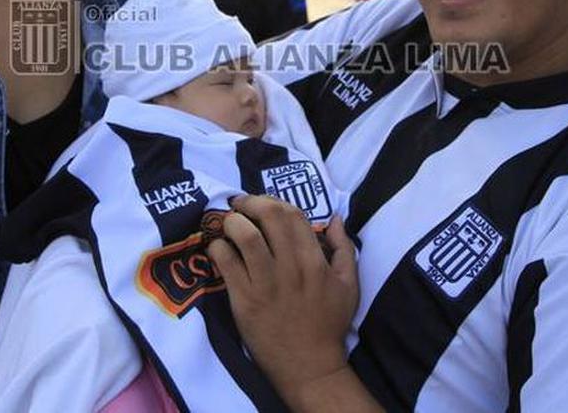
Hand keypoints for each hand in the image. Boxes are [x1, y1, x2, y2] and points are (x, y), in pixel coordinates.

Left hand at [207, 196, 358, 407]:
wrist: (309, 366)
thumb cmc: (329, 324)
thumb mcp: (349, 284)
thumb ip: (344, 248)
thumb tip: (335, 218)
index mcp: (315, 261)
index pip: (292, 214)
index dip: (272, 201)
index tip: (260, 204)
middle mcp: (291, 267)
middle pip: (268, 216)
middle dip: (249, 203)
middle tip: (239, 207)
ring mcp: (266, 283)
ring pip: (245, 236)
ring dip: (231, 222)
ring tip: (227, 225)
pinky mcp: (244, 300)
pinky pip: (226, 262)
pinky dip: (218, 248)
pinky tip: (218, 249)